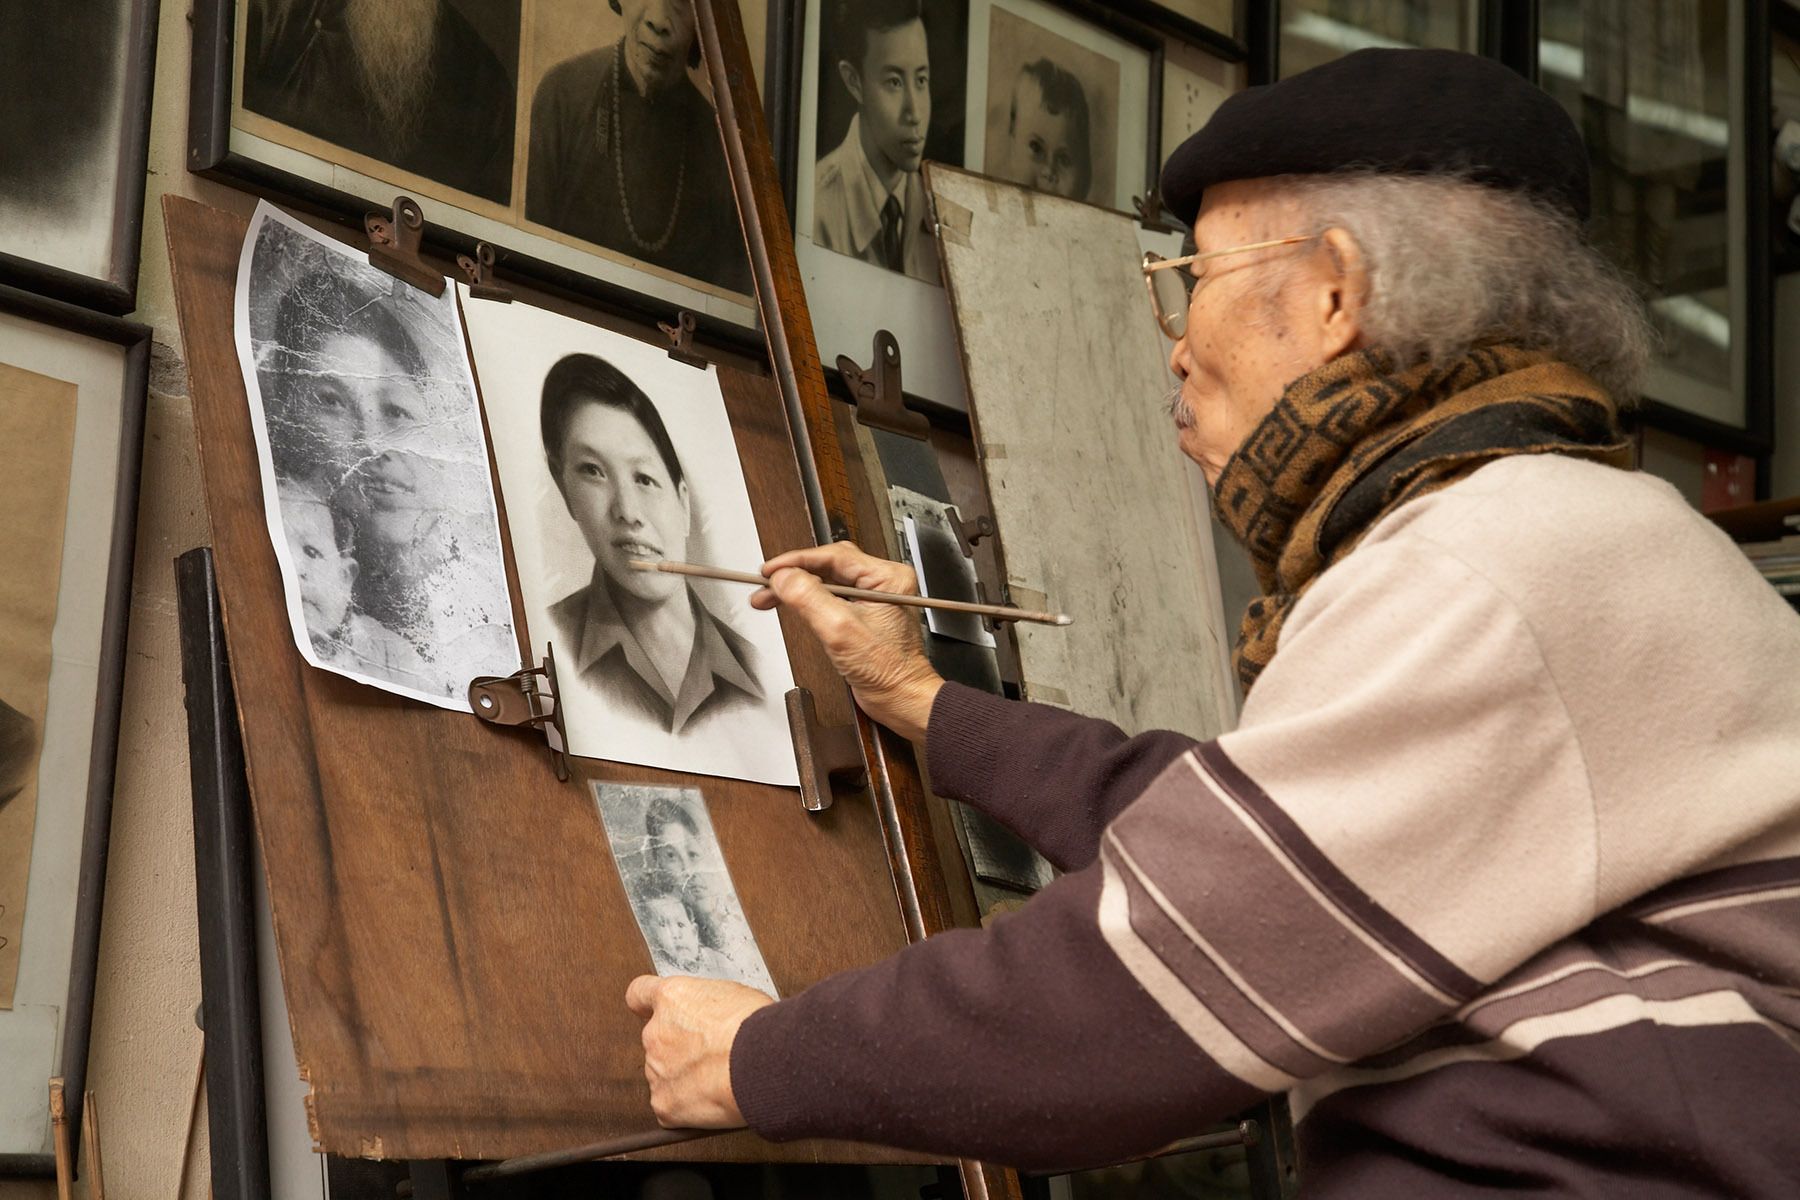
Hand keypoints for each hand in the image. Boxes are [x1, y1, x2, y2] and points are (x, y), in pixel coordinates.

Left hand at [626, 975, 773, 1129]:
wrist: (762, 1062)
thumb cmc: (755, 1026)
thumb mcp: (733, 995)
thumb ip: (709, 1006)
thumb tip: (717, 1017)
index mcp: (672, 999)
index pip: (639, 995)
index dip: (645, 1005)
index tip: (650, 1011)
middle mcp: (656, 1033)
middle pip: (658, 1041)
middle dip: (680, 1049)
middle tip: (712, 1055)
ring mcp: (656, 1070)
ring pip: (664, 1075)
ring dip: (685, 1079)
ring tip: (718, 1079)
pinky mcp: (664, 1104)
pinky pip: (670, 1107)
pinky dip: (687, 1109)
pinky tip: (712, 1101)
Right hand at [751, 542, 943, 741]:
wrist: (901, 699)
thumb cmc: (888, 671)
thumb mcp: (840, 630)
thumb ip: (809, 598)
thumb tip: (784, 577)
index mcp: (887, 577)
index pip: (832, 556)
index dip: (796, 561)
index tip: (770, 570)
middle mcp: (882, 583)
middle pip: (827, 565)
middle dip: (793, 574)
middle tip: (765, 584)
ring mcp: (873, 598)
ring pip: (825, 581)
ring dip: (797, 588)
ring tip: (769, 597)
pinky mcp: (863, 614)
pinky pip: (830, 597)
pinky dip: (807, 601)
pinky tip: (791, 604)